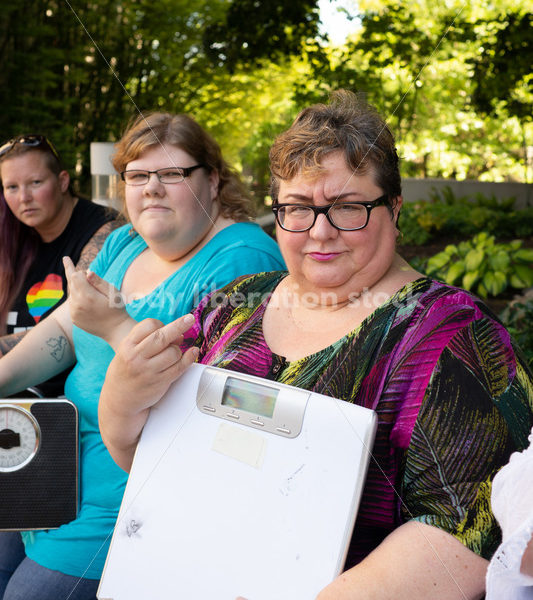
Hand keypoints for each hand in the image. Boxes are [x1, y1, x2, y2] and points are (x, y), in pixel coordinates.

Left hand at [63, 256, 133, 347]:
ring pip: (71, 293)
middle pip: (71, 283)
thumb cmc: (118, 308)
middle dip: (74, 274)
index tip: (66, 258)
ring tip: (87, 286)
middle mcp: (77, 304)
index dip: (74, 268)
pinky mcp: (74, 318)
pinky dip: (77, 298)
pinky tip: (88, 299)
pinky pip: (72, 304)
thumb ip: (99, 282)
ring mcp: (74, 313)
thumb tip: (87, 272)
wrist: (116, 330)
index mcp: (88, 296)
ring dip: (77, 287)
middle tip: (69, 261)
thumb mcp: (113, 292)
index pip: (74, 276)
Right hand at [98, 314, 198, 471]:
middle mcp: (136, 358)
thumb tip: (178, 333)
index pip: (148, 325)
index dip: (161, 324)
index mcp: (127, 346)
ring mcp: (148, 371)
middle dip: (179, 325)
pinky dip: (189, 358)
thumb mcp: (127, 352)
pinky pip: (179, 367)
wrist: (118, 401)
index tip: (164, 328)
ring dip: (179, 350)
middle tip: (189, 319)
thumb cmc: (125, 373)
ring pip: (173, 352)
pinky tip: (193, 352)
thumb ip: (148, 341)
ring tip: (174, 354)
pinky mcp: (159, 383)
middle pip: (162, 336)